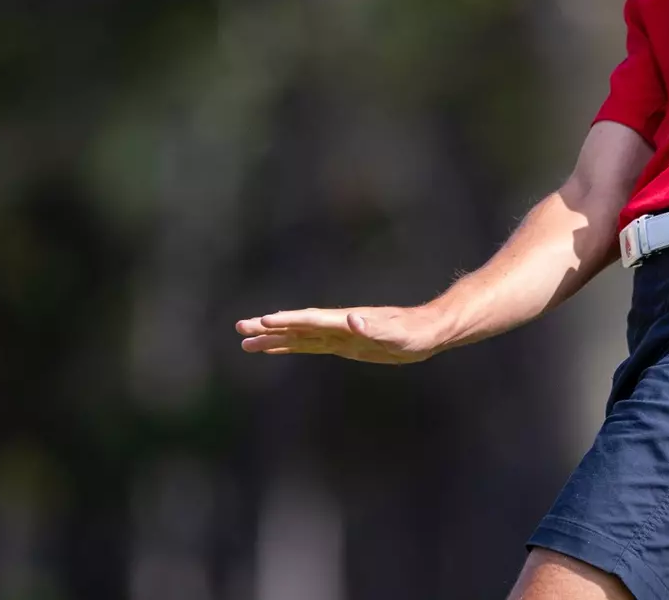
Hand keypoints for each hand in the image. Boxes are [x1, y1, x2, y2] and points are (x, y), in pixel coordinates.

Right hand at [235, 305, 444, 363]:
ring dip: (273, 339)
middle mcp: (338, 325)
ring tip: (245, 341)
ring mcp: (339, 334)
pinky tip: (275, 348)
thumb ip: (375, 328)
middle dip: (270, 328)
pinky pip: (310, 345)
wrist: (428, 332)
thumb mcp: (396, 334)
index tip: (262, 321)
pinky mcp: (343, 344)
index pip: (311, 320)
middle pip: (298, 325)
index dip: (288, 321)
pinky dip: (290, 346)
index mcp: (347, 321)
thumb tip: (352, 320)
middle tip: (239, 328)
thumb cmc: (415, 333)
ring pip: (299, 336)